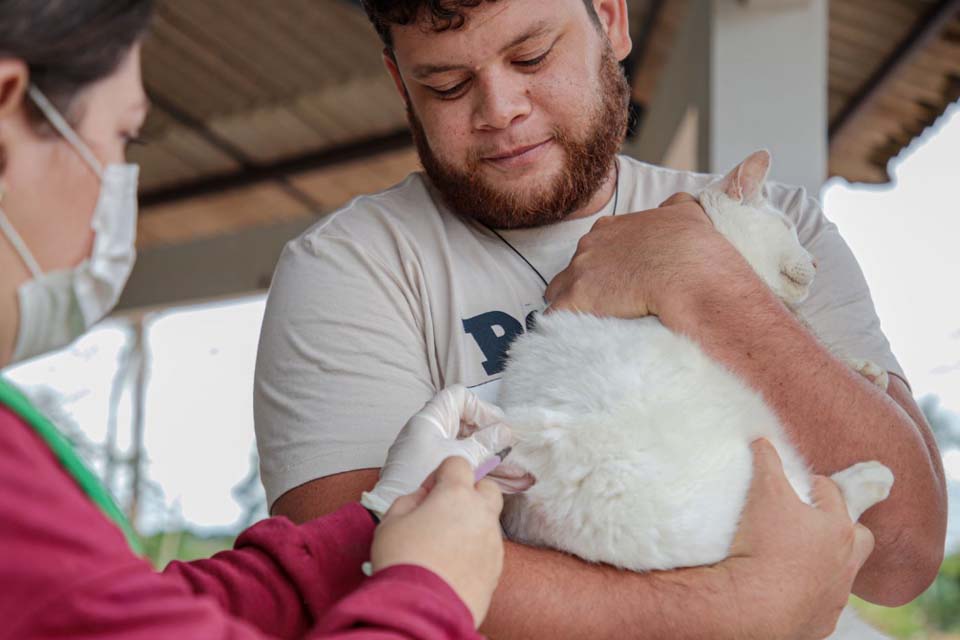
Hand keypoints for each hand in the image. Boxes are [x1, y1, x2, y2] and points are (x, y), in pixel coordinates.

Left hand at [361, 385, 524, 517]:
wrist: (390, 511)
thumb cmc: (422, 476)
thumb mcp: (461, 458)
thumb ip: (486, 443)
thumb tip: (506, 431)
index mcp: (432, 419)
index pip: (459, 397)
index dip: (481, 408)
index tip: (498, 426)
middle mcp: (432, 433)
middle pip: (469, 426)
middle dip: (495, 439)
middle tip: (514, 451)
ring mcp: (434, 454)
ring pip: (471, 450)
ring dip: (496, 461)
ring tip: (523, 474)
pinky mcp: (437, 475)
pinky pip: (467, 468)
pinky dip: (486, 474)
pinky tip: (512, 485)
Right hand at [371, 457, 504, 627]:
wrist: (421, 609)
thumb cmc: (403, 562)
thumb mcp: (390, 520)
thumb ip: (410, 500)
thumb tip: (424, 498)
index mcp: (456, 495)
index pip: (458, 464)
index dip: (440, 473)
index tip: (427, 492)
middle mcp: (481, 514)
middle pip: (487, 487)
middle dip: (469, 492)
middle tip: (444, 511)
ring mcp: (493, 542)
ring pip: (488, 520)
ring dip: (471, 523)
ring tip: (445, 543)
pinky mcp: (496, 568)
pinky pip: (489, 548)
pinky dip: (475, 549)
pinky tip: (453, 563)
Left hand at [545, 193, 741, 321]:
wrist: (688, 276)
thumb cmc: (690, 249)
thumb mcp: (687, 213)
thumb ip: (675, 206)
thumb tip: (674, 204)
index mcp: (611, 229)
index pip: (594, 247)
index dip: (601, 265)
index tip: (612, 279)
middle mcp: (589, 246)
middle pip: (574, 268)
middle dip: (584, 284)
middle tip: (602, 304)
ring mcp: (580, 272)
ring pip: (559, 291)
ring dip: (570, 306)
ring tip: (583, 324)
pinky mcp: (576, 299)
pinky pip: (555, 316)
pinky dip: (561, 326)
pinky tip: (570, 339)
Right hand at [724, 440, 875, 639]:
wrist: (755, 604)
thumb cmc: (765, 544)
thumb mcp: (764, 493)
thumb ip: (767, 463)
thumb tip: (763, 440)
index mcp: (837, 528)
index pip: (831, 494)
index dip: (812, 484)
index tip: (797, 484)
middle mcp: (845, 562)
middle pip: (860, 537)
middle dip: (844, 526)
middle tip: (816, 522)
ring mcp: (835, 594)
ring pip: (844, 573)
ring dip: (829, 562)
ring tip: (803, 557)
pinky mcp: (821, 620)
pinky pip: (822, 603)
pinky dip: (811, 594)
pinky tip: (791, 588)